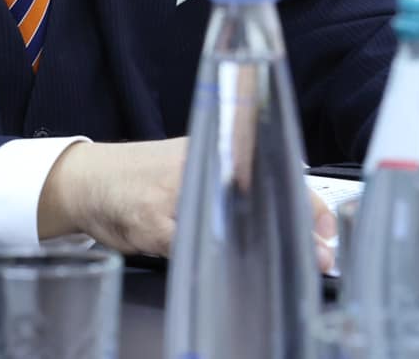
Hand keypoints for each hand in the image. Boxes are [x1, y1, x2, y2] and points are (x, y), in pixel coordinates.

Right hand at [37, 138, 338, 270]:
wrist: (90, 181)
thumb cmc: (148, 173)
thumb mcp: (199, 158)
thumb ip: (239, 172)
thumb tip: (295, 205)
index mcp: (219, 146)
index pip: (278, 172)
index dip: (309, 206)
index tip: (328, 231)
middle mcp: (202, 163)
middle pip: (262, 201)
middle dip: (295, 234)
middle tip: (321, 258)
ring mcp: (178, 193)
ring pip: (231, 228)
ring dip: (261, 252)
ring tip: (287, 269)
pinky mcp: (155, 223)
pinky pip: (194, 249)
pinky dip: (215, 261)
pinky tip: (232, 272)